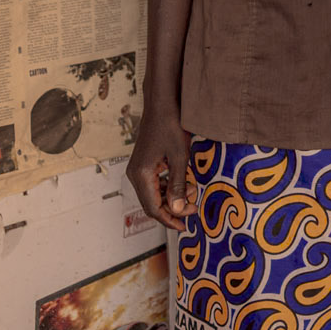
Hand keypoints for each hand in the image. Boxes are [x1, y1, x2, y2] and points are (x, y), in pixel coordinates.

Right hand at [128, 113, 192, 230]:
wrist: (163, 104)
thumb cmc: (171, 126)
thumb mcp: (180, 157)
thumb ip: (178, 185)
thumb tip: (177, 210)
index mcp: (141, 174)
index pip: (153, 208)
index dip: (169, 220)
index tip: (185, 226)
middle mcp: (135, 174)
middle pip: (152, 203)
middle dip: (174, 209)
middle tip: (194, 207)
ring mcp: (138, 169)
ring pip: (154, 195)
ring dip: (173, 197)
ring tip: (193, 190)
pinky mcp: (144, 164)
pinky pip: (155, 184)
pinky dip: (169, 187)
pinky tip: (185, 182)